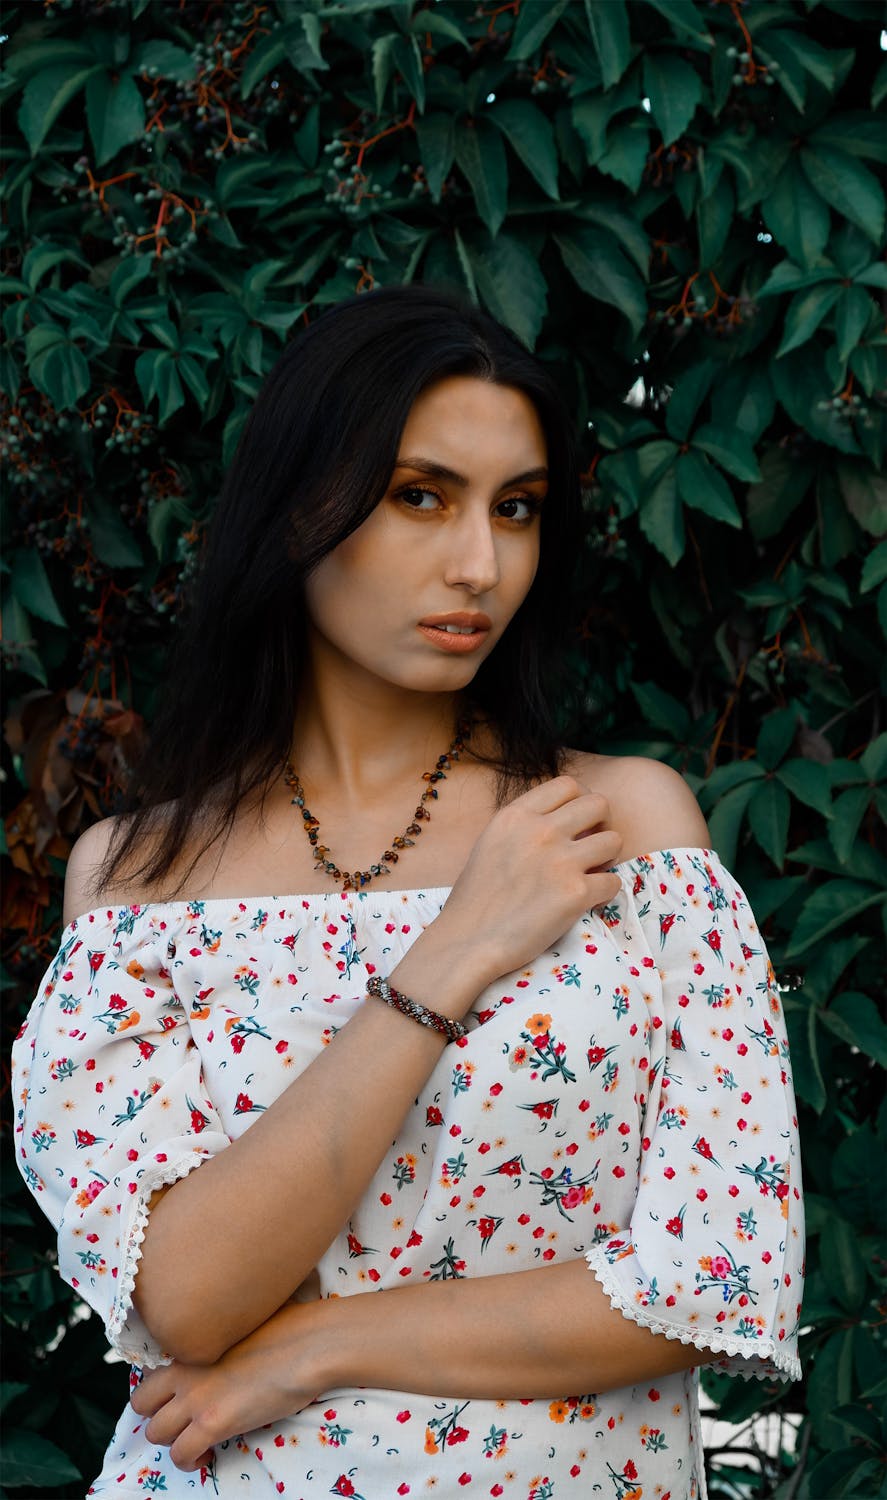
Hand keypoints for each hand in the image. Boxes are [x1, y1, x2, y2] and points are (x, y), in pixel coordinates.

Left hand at [130, 1301, 323, 1469]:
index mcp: (191, 1343)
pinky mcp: (212, 1423)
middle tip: (184, 1423)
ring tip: (197, 1442)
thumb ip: (221, 1336)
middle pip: (142, 1404)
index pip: (150, 1372)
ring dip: (174, 1441)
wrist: (308, 1346)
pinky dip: (190, 1461)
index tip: (180, 1400)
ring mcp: (195, 1398)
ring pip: (155, 1433)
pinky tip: (207, 1456)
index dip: (162, 1392)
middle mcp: (184, 1370)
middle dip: (159, 1417)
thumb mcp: (242, 1323)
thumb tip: (228, 1346)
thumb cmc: (289, 1327)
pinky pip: (180, 1455)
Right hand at [436, 776, 622, 988]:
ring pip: (613, 841)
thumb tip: (564, 817)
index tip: (578, 822)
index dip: (580, 802)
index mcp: (517, 815)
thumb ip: (525, 825)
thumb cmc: (475, 897)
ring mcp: (561, 861)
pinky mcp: (576, 894)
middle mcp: (541, 831)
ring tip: (591, 873)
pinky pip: (613, 881)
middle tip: (590, 846)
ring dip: (607, 858)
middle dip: (601, 824)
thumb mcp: (491, 841)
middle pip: (599, 804)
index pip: (569, 785)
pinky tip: (587, 900)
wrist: (467, 941)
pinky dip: (605, 892)